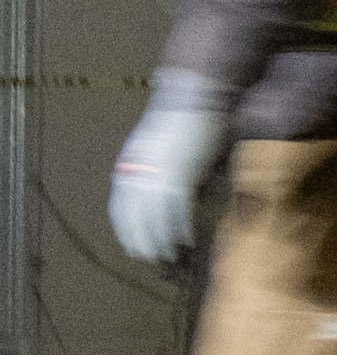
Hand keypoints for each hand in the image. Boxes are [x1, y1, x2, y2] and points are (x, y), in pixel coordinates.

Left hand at [107, 86, 231, 265]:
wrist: (196, 96)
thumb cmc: (187, 121)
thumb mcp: (166, 149)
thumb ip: (164, 172)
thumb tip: (171, 196)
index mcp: (131, 163)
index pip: (121, 204)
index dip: (126, 227)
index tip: (133, 244)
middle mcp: (137, 169)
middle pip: (133, 214)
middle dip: (140, 238)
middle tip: (148, 258)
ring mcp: (156, 172)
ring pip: (152, 216)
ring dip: (159, 239)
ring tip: (167, 255)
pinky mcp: (178, 173)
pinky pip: (175, 208)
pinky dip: (179, 227)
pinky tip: (185, 239)